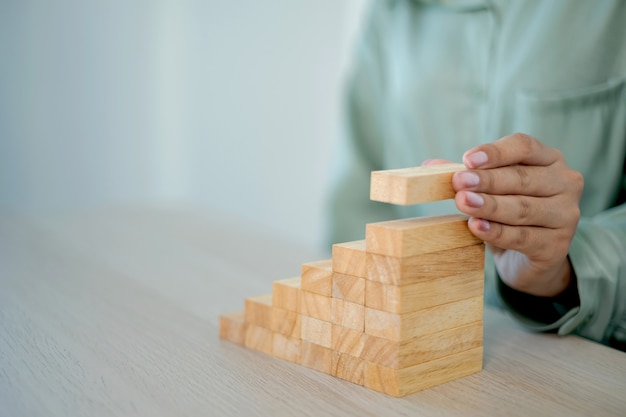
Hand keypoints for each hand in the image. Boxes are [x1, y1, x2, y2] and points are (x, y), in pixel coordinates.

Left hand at [432, 133, 583, 296]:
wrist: (528, 259)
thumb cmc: (508, 215)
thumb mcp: (489, 191)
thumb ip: (465, 175)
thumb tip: (428, 164)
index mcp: (549, 160)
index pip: (524, 147)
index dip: (495, 152)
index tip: (467, 160)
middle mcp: (565, 183)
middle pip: (522, 178)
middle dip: (487, 181)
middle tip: (458, 183)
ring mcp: (566, 215)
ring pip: (522, 208)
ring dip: (490, 206)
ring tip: (464, 203)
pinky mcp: (557, 246)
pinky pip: (523, 237)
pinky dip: (497, 232)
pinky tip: (476, 227)